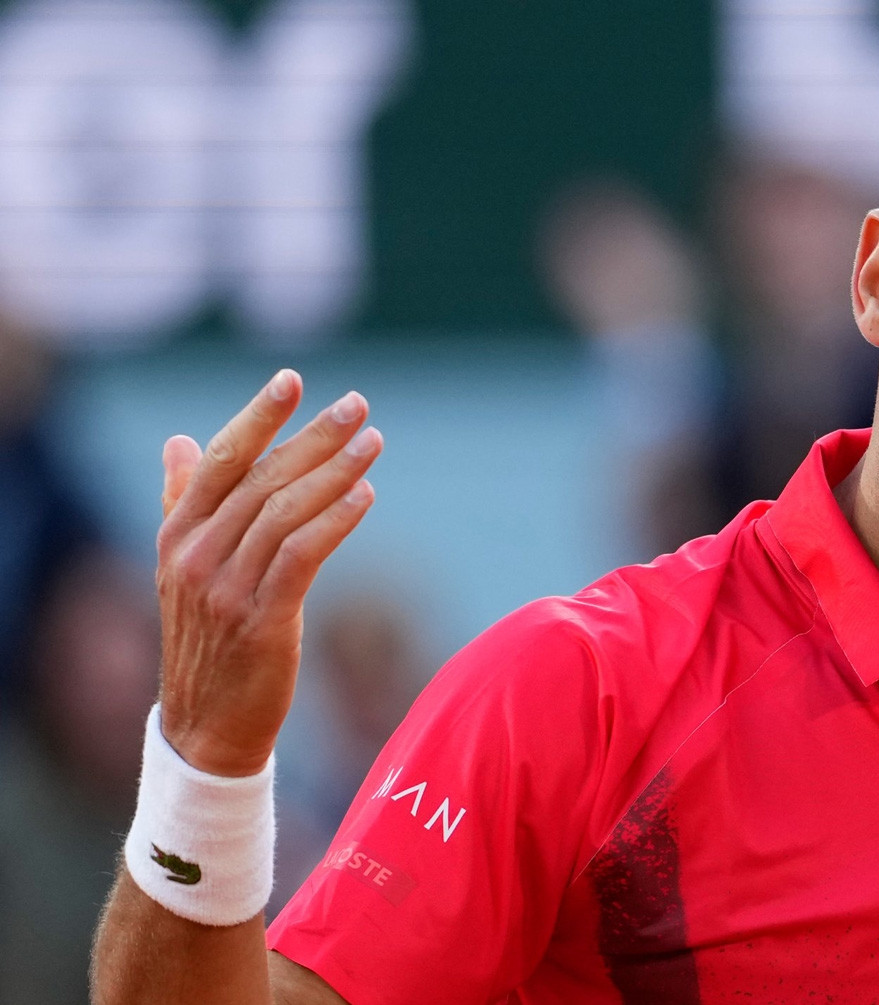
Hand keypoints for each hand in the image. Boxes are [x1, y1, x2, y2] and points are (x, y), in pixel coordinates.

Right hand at [154, 370, 381, 776]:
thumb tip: (181, 439)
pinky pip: (301, 557)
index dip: (257, 417)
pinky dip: (335, 522)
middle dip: (311, 437)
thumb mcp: (184, 565)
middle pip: (260, 479)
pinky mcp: (261, 622)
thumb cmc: (208, 636)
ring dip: (334, 473)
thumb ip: (184, 500)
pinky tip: (366, 497)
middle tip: (357, 404)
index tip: (292, 380)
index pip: (220, 461)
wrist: (207, 725)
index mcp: (176, 535)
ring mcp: (225, 590)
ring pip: (285, 513)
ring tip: (373, 444)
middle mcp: (195, 556)